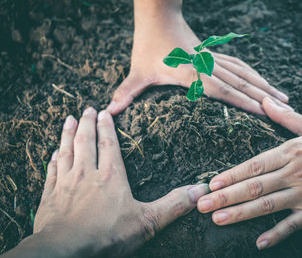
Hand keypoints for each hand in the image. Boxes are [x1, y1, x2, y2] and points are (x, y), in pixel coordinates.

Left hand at [30, 108, 208, 256]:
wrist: (65, 251)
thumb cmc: (107, 235)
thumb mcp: (147, 221)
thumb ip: (173, 205)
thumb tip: (200, 191)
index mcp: (111, 175)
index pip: (108, 144)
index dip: (106, 127)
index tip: (104, 112)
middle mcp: (86, 173)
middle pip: (86, 141)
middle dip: (87, 124)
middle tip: (87, 109)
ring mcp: (65, 183)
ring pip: (67, 151)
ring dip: (68, 134)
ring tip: (69, 120)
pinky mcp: (50, 197)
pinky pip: (51, 171)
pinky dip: (53, 159)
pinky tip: (54, 153)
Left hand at [106, 13, 288, 115]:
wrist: (159, 16)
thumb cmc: (148, 45)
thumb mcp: (138, 71)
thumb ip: (127, 92)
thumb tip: (109, 111)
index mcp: (192, 72)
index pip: (222, 89)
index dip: (243, 101)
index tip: (263, 111)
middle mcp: (208, 66)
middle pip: (241, 83)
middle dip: (263, 98)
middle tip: (285, 111)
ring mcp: (214, 60)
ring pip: (245, 73)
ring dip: (264, 86)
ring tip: (284, 98)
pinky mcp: (215, 56)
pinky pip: (240, 66)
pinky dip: (254, 76)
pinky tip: (264, 83)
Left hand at [197, 97, 301, 249]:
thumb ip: (285, 117)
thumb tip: (264, 99)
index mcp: (292, 151)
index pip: (254, 164)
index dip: (231, 174)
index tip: (211, 183)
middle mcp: (296, 173)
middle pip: (254, 186)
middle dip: (226, 196)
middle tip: (202, 204)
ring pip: (267, 206)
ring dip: (240, 214)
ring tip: (217, 219)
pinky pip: (292, 225)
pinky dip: (276, 234)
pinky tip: (259, 243)